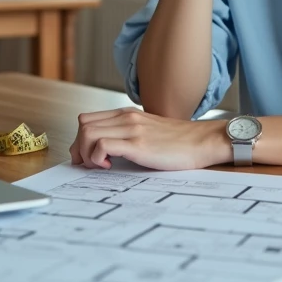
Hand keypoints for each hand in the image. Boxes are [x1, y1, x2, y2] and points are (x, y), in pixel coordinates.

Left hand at [69, 107, 229, 170]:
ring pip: (87, 134)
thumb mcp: (148, 132)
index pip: (87, 119)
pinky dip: (97, 158)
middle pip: (83, 125)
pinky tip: (110, 166)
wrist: (202, 142)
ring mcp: (132, 129)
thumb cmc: (179, 142)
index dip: (80, 140)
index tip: (87, 157)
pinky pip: (102, 146)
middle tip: (89, 165)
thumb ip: (129, 135)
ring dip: (86, 154)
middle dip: (78, 148)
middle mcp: (126, 118)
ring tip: (100, 166)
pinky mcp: (138, 144)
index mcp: (127, 114)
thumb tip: (108, 151)